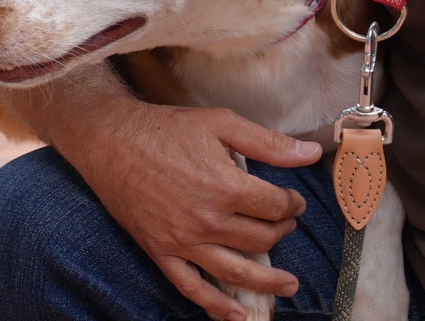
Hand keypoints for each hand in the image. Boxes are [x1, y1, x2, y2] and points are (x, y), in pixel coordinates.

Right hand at [55, 98, 322, 320]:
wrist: (113, 142)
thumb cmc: (168, 129)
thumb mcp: (222, 124)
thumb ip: (268, 143)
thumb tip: (311, 154)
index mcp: (227, 187)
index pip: (276, 207)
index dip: (292, 203)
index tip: (293, 199)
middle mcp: (208, 221)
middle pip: (261, 239)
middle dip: (282, 232)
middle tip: (287, 224)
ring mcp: (184, 241)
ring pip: (236, 271)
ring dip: (267, 282)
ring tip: (289, 286)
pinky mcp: (162, 252)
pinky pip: (192, 287)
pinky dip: (216, 306)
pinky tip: (236, 314)